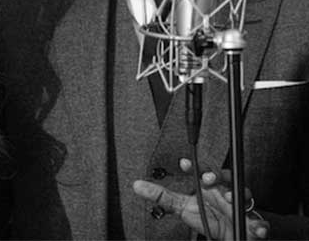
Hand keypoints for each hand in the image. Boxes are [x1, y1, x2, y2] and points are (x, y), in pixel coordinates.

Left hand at [133, 160, 268, 240]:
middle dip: (215, 174)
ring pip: (242, 193)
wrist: (231, 236)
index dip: (193, 166)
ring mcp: (238, 205)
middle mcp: (223, 191)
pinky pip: (259, 224)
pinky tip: (256, 228)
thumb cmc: (208, 217)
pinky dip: (259, 226)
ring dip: (234, 193)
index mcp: (207, 186)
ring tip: (227, 196)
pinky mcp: (252, 224)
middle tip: (207, 179)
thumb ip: (162, 196)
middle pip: (222, 176)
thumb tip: (137, 186)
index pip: (200, 171)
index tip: (183, 163)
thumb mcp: (182, 207)